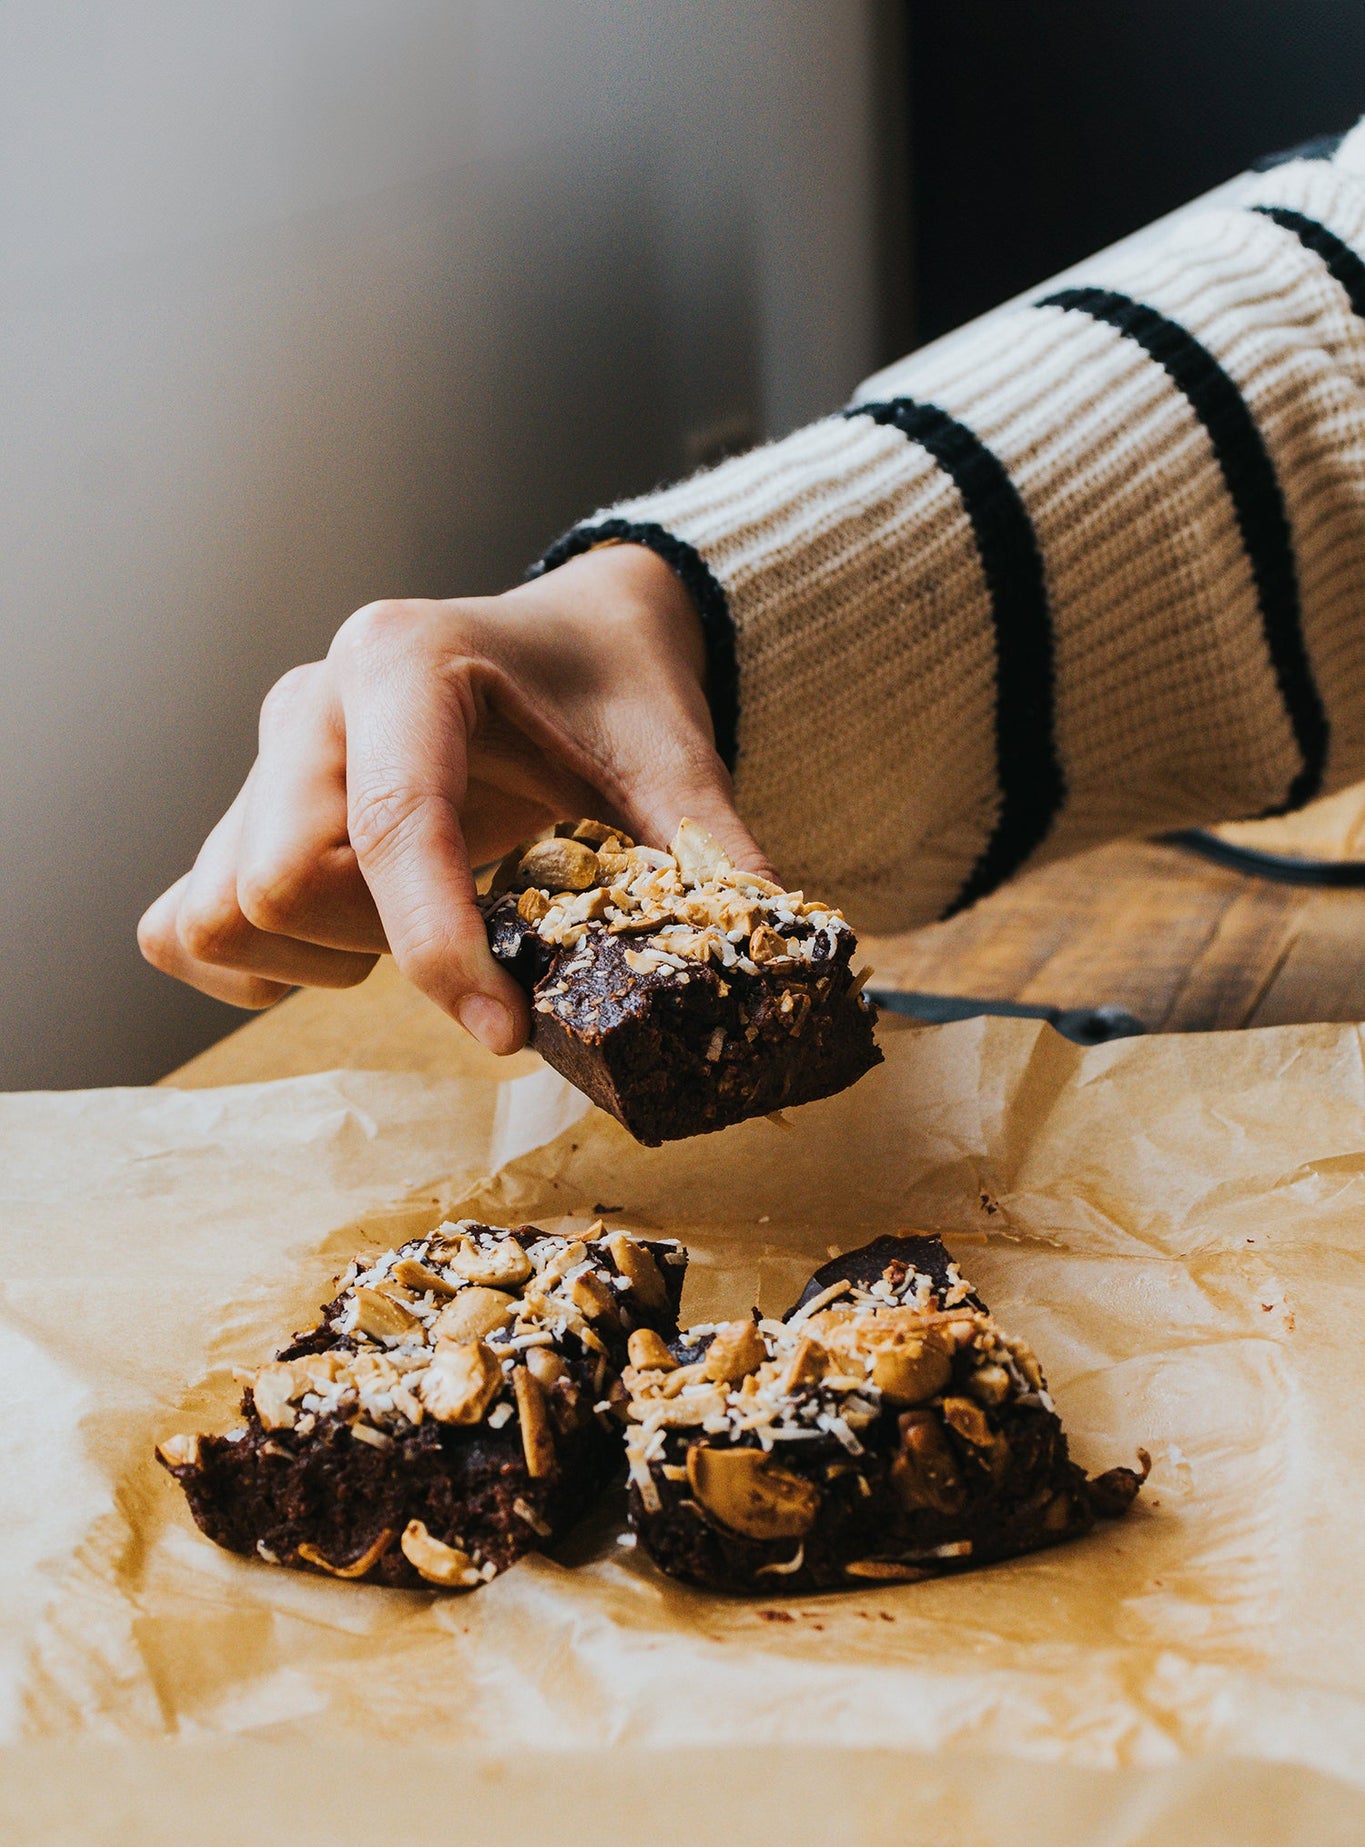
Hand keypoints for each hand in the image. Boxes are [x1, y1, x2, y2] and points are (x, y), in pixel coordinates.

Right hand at [137, 544, 773, 1052]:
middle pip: (285, 876)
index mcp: (406, 662)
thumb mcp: (672, 757)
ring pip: (223, 906)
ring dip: (319, 960)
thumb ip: (710, 849)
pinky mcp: (244, 810)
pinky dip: (250, 965)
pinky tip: (346, 952)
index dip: (440, 946)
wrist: (572, 641)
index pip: (393, 823)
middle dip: (387, 948)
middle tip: (482, 947)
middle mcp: (314, 701)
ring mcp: (266, 758)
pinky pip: (185, 921)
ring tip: (416, 935)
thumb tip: (772, 951)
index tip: (506, 1032)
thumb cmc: (612, 692)